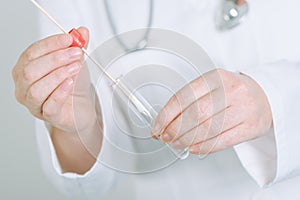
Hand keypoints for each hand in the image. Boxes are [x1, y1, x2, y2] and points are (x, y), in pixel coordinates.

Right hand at [12, 27, 94, 132]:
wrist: (81, 107)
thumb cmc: (73, 85)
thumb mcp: (75, 61)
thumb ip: (76, 47)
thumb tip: (82, 31)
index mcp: (25, 69)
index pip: (31, 53)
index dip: (50, 44)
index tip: (69, 39)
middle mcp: (24, 87)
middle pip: (30, 71)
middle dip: (55, 59)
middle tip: (76, 54)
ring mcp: (34, 104)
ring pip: (36, 90)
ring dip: (58, 75)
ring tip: (75, 68)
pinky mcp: (48, 116)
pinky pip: (49, 106)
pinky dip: (60, 93)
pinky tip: (70, 83)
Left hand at [152, 69, 272, 153]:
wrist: (266, 95)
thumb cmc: (232, 92)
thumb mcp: (212, 86)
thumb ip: (189, 101)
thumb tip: (164, 122)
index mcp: (216, 77)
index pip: (184, 96)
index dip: (166, 115)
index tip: (157, 126)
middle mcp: (231, 91)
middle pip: (195, 114)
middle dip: (174, 129)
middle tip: (165, 137)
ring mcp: (244, 109)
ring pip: (208, 129)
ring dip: (186, 140)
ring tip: (177, 144)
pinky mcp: (251, 127)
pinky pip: (223, 140)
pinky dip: (204, 147)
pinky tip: (194, 148)